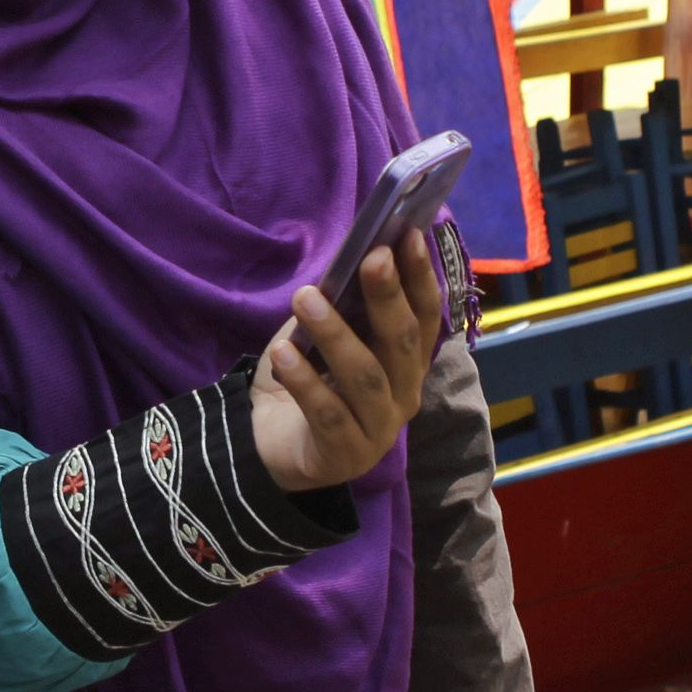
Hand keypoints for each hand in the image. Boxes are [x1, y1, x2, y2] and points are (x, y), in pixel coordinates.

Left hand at [250, 230, 440, 492]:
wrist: (266, 444)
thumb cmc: (304, 379)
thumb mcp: (321, 336)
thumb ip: (341, 306)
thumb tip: (352, 256)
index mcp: (406, 363)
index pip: (425, 316)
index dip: (421, 277)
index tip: (408, 235)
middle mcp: (404, 395)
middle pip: (403, 343)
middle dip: (388, 297)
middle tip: (371, 258)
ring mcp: (379, 430)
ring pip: (366, 377)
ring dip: (336, 334)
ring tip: (305, 298)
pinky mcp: (346, 456)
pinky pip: (328, 414)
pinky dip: (305, 381)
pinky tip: (284, 354)